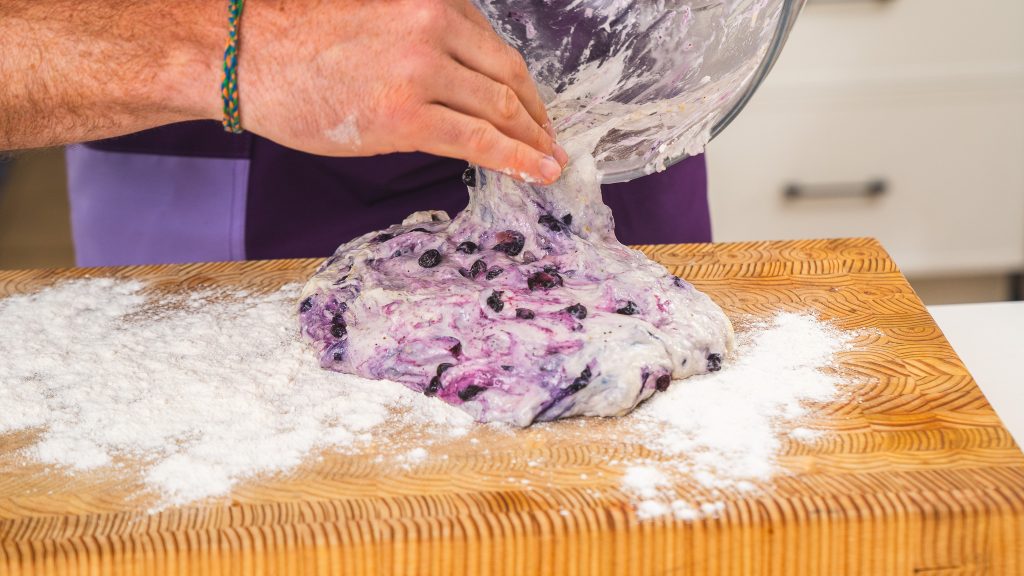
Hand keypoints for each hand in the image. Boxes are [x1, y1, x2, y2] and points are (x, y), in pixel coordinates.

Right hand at [239, 0, 567, 182]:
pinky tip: (537, 171)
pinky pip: (478, 141)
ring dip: (532, 139)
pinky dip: (516, 159)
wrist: (244, 57)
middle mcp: (434, 24)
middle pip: (507, 75)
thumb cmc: (299, 41)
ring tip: (550, 160)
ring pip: (499, 109)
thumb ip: (426, 41)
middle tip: (549, 138)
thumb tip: (464, 84)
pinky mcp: (406, 115)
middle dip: (535, 113)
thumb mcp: (376, 17)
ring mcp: (422, 69)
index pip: (494, 46)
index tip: (533, 106)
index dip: (522, 83)